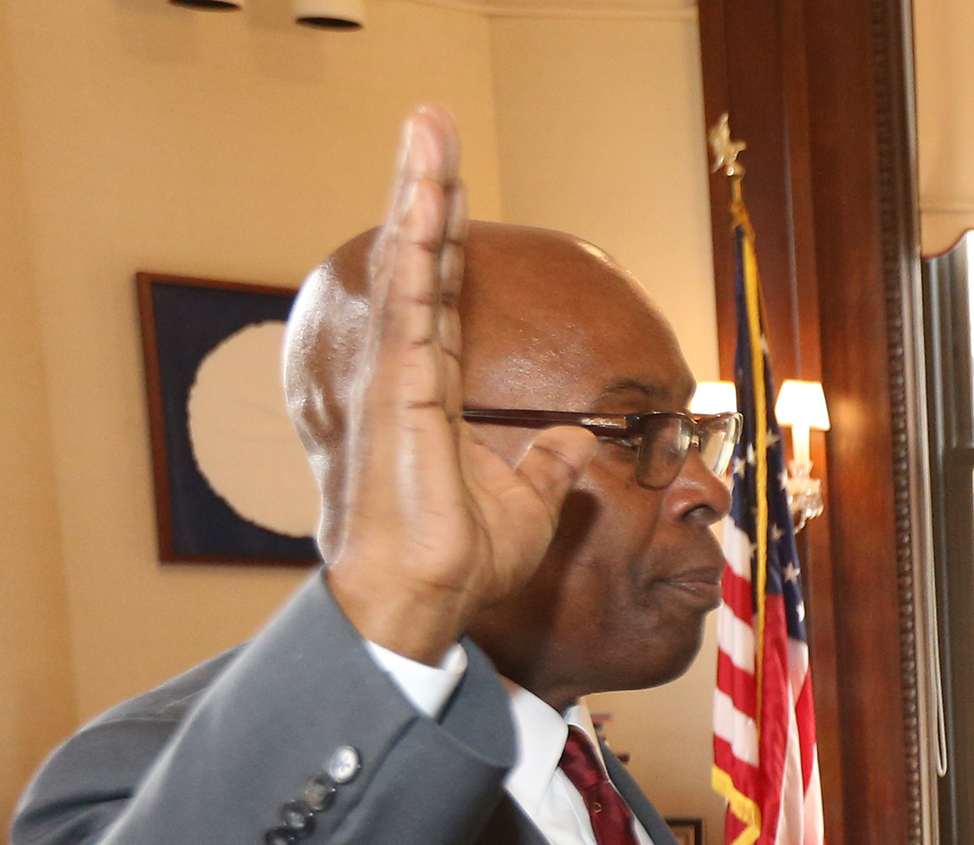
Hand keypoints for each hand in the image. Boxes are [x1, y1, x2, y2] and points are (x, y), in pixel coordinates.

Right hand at [325, 106, 595, 663]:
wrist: (423, 593)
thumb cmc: (460, 555)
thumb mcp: (528, 499)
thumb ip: (547, 459)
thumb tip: (575, 435)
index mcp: (433, 388)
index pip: (447, 292)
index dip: (449, 235)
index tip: (450, 183)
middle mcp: (409, 366)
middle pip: (425, 259)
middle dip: (429, 189)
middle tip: (431, 123)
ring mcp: (398, 369)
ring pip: (413, 260)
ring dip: (421, 189)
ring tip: (428, 126)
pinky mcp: (400, 381)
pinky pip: (412, 295)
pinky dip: (417, 239)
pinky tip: (424, 191)